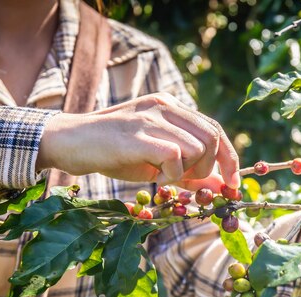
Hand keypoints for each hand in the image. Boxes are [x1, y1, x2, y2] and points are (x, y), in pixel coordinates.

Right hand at [36, 92, 239, 188]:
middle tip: (187, 181)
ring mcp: (150, 118)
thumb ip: (187, 168)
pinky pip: (175, 156)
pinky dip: (172, 175)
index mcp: (170, 107)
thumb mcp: (154, 160)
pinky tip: (154, 177)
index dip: (229, 158)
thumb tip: (219, 186)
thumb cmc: (111, 153)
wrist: (67, 142)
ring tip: (163, 176)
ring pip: (197, 147)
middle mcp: (164, 106)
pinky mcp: (137, 135)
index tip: (233, 182)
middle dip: (210, 168)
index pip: (214, 128)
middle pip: (212, 137)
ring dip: (187, 173)